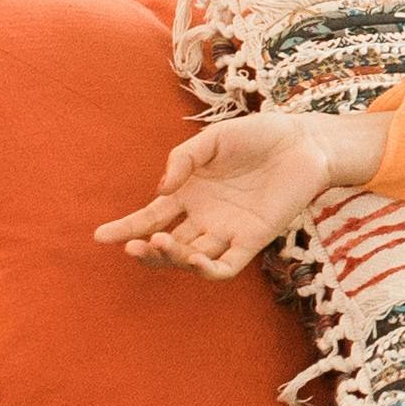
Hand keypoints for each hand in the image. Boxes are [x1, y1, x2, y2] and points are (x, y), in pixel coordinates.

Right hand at [96, 108, 371, 277]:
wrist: (303, 141)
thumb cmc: (258, 136)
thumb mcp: (213, 139)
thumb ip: (183, 159)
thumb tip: (162, 190)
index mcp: (189, 193)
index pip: (150, 217)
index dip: (126, 228)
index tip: (100, 236)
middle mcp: (204, 217)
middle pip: (166, 244)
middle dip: (146, 249)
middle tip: (134, 246)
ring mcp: (227, 231)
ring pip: (190, 258)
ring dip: (172, 257)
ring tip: (159, 242)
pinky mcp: (252, 240)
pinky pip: (226, 266)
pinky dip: (207, 269)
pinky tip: (192, 259)